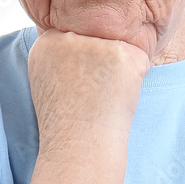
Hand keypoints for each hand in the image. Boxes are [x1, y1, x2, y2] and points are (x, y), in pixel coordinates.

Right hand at [27, 29, 150, 152]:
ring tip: (103, 97)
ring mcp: (95, 44)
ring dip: (118, 72)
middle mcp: (68, 37)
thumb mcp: (48, 81)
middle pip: (98, 39)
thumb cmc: (66, 121)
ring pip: (119, 49)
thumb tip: (88, 41)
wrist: (79, 146)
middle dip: (100, 64)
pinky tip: (118, 97)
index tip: (76, 89)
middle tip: (90, 95)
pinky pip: (139, 59)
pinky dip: (135, 79)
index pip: (76, 39)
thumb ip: (60, 54)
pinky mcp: (122, 53)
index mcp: (46, 42)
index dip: (81, 65)